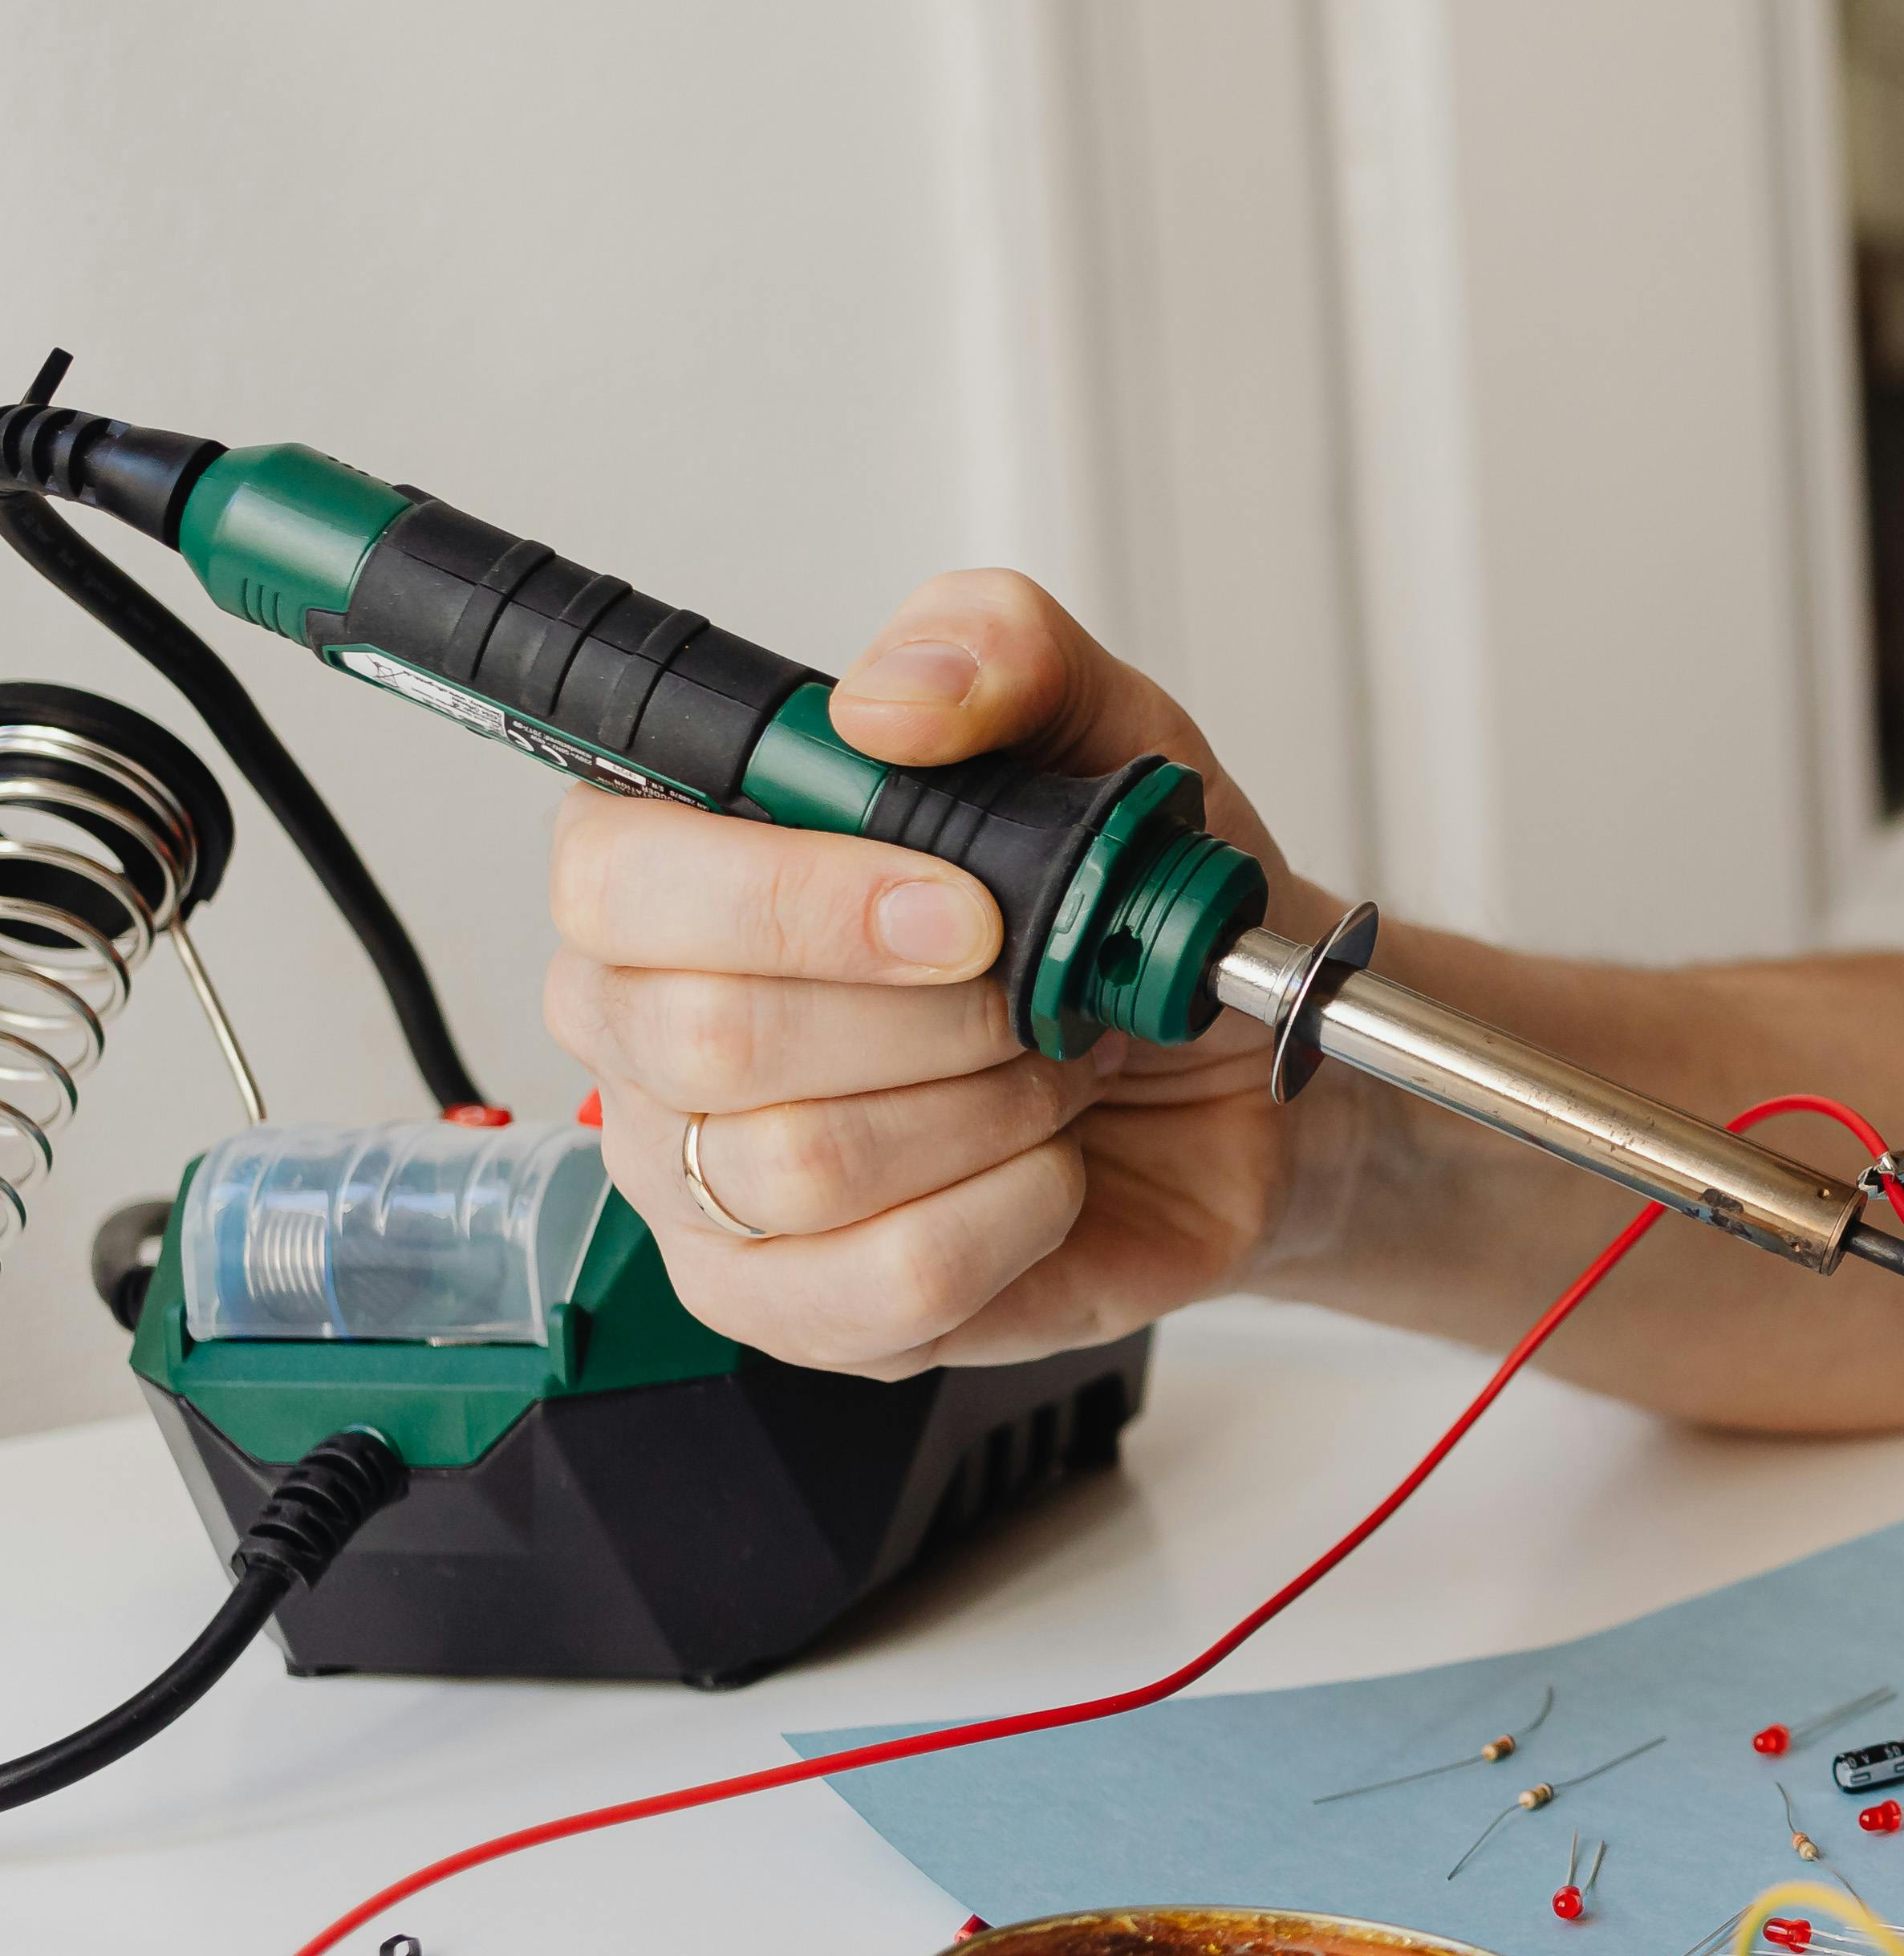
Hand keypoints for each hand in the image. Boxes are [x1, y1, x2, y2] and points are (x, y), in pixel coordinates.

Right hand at [542, 572, 1314, 1376]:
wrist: (1237, 1071)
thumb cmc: (1125, 912)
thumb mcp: (1104, 729)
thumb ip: (999, 647)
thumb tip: (894, 695)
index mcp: (675, 874)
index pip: (613, 881)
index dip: (790, 901)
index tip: (963, 910)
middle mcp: (653, 1031)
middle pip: (706, 1038)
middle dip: (934, 1017)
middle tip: (1032, 995)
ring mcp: (709, 1188)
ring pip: (799, 1167)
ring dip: (987, 1111)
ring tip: (1046, 1073)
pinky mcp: (797, 1308)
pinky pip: (885, 1282)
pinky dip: (1013, 1215)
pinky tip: (1047, 1172)